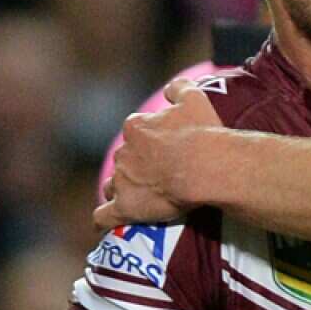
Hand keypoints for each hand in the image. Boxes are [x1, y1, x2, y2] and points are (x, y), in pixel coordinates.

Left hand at [93, 78, 221, 229]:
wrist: (206, 168)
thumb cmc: (202, 134)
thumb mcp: (195, 99)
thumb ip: (179, 88)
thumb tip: (171, 89)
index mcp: (137, 127)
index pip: (136, 132)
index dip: (150, 141)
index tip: (166, 149)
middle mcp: (124, 152)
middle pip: (125, 159)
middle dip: (137, 165)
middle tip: (162, 173)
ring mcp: (122, 181)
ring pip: (113, 185)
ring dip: (123, 189)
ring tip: (142, 197)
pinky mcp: (125, 207)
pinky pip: (104, 216)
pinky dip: (105, 218)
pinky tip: (109, 220)